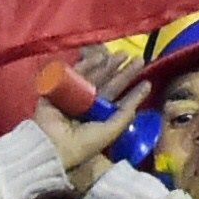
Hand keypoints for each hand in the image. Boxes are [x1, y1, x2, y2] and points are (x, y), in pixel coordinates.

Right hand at [31, 44, 148, 190]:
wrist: (52, 143)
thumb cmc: (83, 142)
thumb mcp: (109, 131)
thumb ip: (124, 116)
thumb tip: (139, 101)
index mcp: (99, 119)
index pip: (118, 103)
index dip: (133, 93)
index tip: (146, 82)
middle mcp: (88, 107)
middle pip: (109, 86)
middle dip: (123, 74)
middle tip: (138, 60)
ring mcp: (73, 96)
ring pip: (94, 77)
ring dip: (108, 66)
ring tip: (123, 54)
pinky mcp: (59, 88)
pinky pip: (74, 73)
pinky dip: (86, 65)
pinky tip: (100, 56)